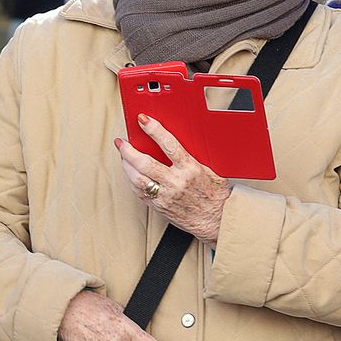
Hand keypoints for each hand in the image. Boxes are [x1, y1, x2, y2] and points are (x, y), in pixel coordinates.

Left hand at [114, 114, 232, 241]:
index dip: (154, 130)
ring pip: (137, 178)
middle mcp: (176, 182)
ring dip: (126, 165)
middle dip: (129, 150)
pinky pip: (139, 192)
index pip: (168, 145)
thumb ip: (193, 158)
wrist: (218, 220)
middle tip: (122, 141)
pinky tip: (129, 173)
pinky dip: (131, 180)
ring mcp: (166, 196)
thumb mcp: (210, 170)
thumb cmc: (216, 195)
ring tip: (122, 155)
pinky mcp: (159, 207)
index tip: (143, 120)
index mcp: (191, 169)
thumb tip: (177, 142)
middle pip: (145, 163)